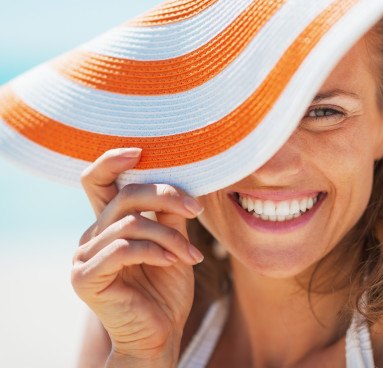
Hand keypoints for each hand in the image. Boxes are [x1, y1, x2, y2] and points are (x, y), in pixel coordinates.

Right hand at [71, 148, 203, 364]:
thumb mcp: (172, 241)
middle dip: (164, 196)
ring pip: (130, 223)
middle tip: (195, 209)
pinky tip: (173, 263)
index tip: (140, 151)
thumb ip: (168, 213)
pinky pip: (123, 249)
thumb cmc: (166, 286)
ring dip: (169, 236)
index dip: (112, 160)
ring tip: (192, 254)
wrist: (160, 334)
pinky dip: (154, 251)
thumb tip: (177, 181)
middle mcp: (91, 235)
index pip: (97, 181)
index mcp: (108, 223)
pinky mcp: (86, 277)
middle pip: (124, 196)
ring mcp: (83, 256)